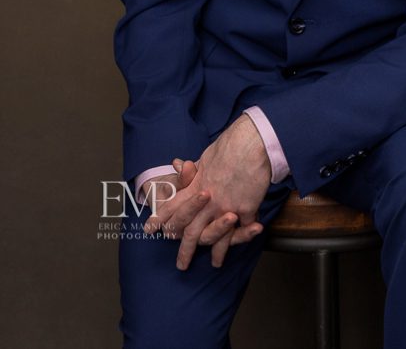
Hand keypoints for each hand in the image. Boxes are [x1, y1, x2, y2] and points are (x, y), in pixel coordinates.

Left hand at [147, 117, 271, 268]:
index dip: (161, 219)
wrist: (251, 144)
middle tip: (181, 265)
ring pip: (216, 236)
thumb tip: (178, 165)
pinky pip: (243, 228)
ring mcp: (225, 207)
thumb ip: (194, 170)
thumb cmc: (230, 147)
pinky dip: (243, 237)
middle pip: (190, 231)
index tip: (150, 230)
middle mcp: (206, 203)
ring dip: (217, 252)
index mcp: (195, 188)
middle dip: (185, 250)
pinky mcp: (245, 209)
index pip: (171, 207)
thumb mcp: (207, 158)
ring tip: (216, 264)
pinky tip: (244, 244)